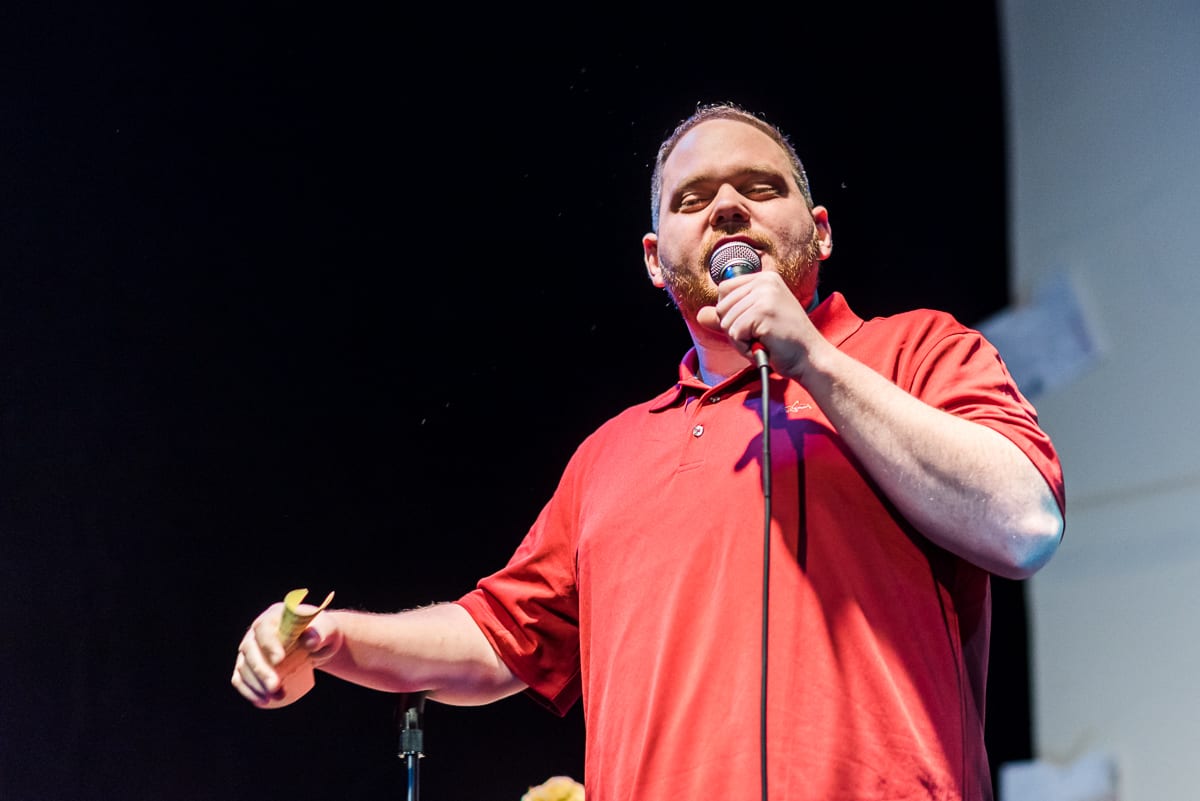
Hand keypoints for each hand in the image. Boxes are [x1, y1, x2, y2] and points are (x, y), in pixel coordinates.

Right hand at [231, 601, 340, 708]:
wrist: (316, 643)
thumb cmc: (322, 633)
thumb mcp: (327, 630)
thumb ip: (321, 632)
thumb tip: (310, 640)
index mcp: (274, 615)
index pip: (264, 628)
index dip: (268, 644)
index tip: (279, 660)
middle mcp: (257, 631)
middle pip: (250, 650)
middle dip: (261, 671)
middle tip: (275, 687)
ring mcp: (251, 648)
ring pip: (244, 667)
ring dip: (256, 685)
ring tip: (275, 697)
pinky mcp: (248, 665)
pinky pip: (240, 678)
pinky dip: (248, 690)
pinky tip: (261, 701)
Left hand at [695, 271, 822, 377]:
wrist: (810, 359)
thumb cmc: (783, 343)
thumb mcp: (753, 324)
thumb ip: (728, 316)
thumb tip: (699, 314)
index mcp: (765, 278)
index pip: (723, 290)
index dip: (730, 313)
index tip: (754, 324)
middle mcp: (765, 281)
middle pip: (721, 306)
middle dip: (734, 329)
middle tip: (760, 335)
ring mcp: (765, 295)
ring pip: (726, 321)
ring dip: (740, 340)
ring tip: (764, 340)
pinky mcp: (763, 312)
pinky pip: (733, 333)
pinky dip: (744, 347)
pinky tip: (765, 345)